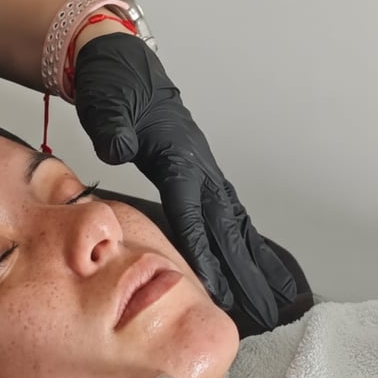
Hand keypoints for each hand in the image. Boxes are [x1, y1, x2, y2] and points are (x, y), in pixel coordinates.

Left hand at [74, 33, 296, 328]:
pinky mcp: (200, 173)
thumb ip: (113, 126)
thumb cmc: (114, 86)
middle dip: (242, 271)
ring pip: (235, 222)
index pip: (192, 212)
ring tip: (272, 298)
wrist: (125, 67)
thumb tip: (120, 147)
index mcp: (176, 155)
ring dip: (252, 262)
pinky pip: (228, 214)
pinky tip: (252, 263)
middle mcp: (198, 166)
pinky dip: (244, 242)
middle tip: (260, 310)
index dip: (204, 250)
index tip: (215, 287)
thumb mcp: (106, 102)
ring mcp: (203, 169)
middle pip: (225, 226)